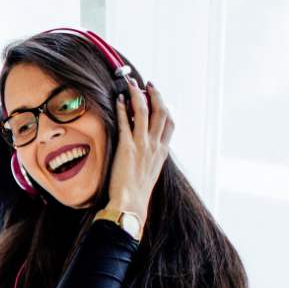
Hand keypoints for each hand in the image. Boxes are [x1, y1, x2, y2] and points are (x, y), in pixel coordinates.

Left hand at [109, 79, 173, 219]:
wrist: (131, 204)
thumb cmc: (137, 193)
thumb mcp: (150, 173)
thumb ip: (150, 158)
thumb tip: (146, 151)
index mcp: (162, 152)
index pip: (170, 123)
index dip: (165, 106)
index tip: (158, 97)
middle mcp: (155, 146)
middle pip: (161, 112)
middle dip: (155, 95)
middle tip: (147, 84)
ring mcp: (142, 145)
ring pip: (145, 112)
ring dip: (138, 95)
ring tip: (131, 84)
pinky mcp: (127, 148)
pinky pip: (126, 123)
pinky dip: (123, 109)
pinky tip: (118, 100)